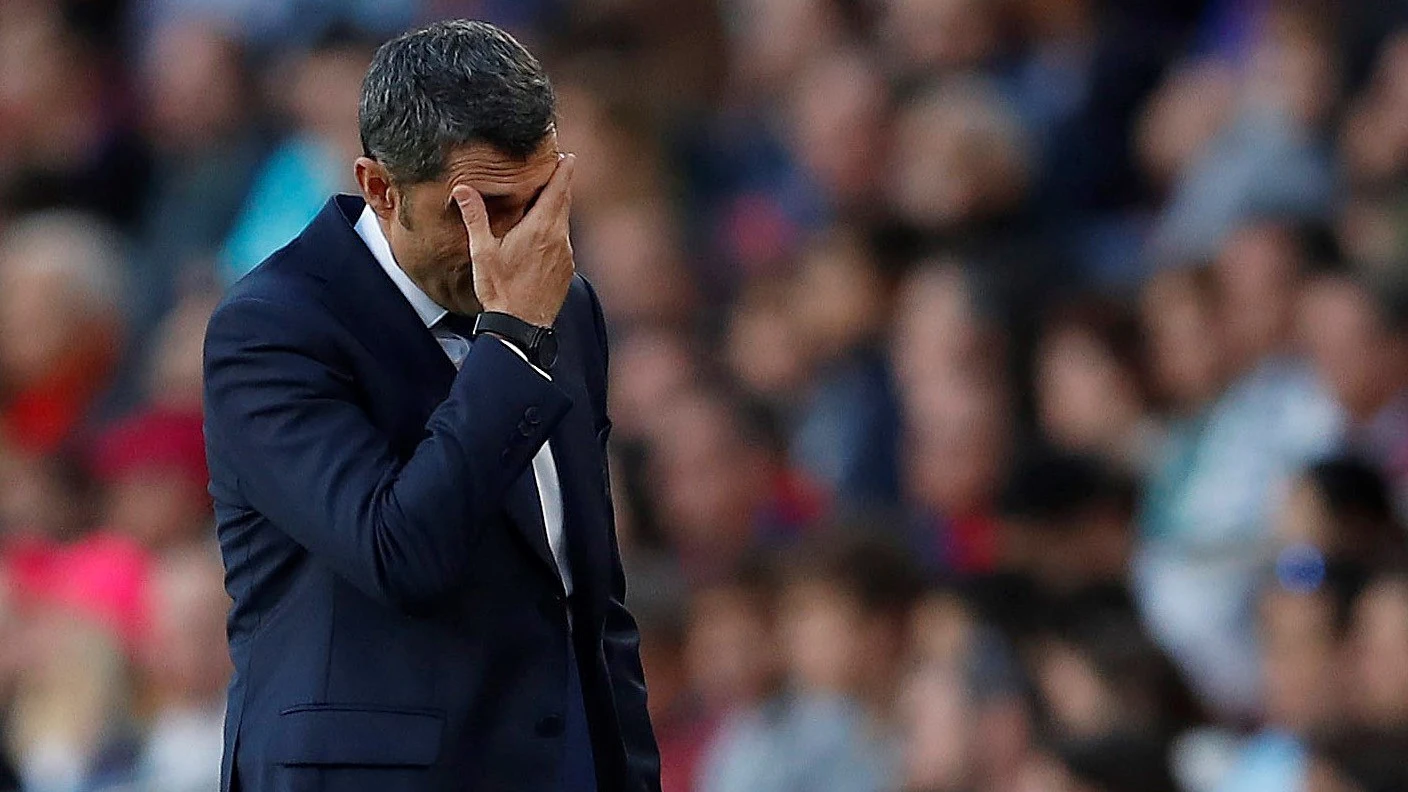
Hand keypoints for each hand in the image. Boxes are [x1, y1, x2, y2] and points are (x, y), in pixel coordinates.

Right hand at [452, 154, 575, 326]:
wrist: (521, 326)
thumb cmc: (501, 290)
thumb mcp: (483, 251)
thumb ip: (475, 217)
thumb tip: (462, 189)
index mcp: (540, 228)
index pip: (558, 189)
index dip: (563, 170)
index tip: (566, 156)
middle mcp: (559, 238)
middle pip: (564, 202)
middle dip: (561, 185)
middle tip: (556, 169)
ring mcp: (566, 255)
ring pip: (564, 223)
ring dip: (556, 210)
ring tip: (543, 202)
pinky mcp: (567, 269)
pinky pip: (563, 242)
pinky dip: (555, 232)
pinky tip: (541, 238)